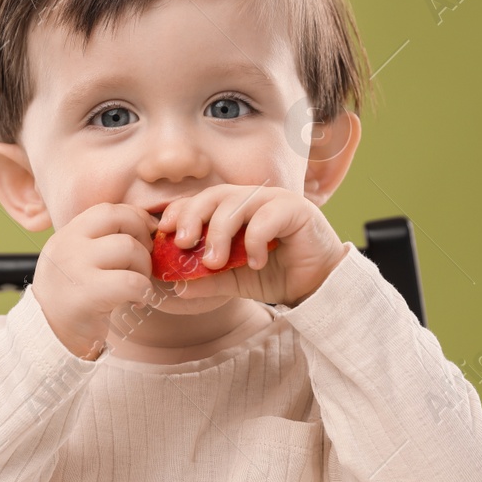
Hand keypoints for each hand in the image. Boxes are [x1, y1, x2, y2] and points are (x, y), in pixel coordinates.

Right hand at [34, 203, 159, 359]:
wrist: (50, 336)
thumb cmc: (74, 296)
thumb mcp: (78, 259)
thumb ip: (102, 240)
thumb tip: (147, 222)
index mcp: (68, 234)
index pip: (109, 209)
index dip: (135, 220)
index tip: (145, 241)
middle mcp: (68, 245)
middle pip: (121, 220)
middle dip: (143, 240)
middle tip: (142, 264)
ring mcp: (75, 268)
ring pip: (129, 248)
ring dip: (144, 269)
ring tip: (137, 286)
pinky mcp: (86, 295)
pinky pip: (131, 282)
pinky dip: (144, 291)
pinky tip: (138, 301)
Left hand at [156, 184, 346, 305]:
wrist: (316, 286)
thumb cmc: (276, 275)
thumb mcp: (234, 280)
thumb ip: (207, 280)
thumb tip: (175, 287)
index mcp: (234, 208)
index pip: (201, 200)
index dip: (181, 211)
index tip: (165, 232)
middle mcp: (252, 199)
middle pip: (214, 195)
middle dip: (193, 217)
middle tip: (182, 243)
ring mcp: (275, 201)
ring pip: (237, 203)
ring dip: (219, 233)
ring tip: (215, 262)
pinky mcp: (296, 209)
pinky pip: (266, 218)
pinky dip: (254, 241)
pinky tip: (257, 263)